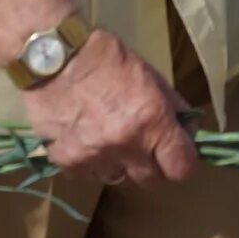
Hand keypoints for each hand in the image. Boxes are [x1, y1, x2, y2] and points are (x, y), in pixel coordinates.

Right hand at [16, 33, 197, 183]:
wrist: (51, 56)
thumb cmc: (105, 58)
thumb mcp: (150, 76)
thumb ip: (172, 108)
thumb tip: (187, 131)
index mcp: (152, 122)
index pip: (182, 169)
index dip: (182, 162)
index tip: (176, 154)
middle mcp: (125, 146)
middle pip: (151, 181)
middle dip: (152, 166)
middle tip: (143, 146)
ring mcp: (94, 157)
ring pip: (118, 179)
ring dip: (119, 164)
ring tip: (109, 139)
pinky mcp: (66, 162)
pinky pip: (87, 175)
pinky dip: (90, 162)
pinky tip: (85, 138)